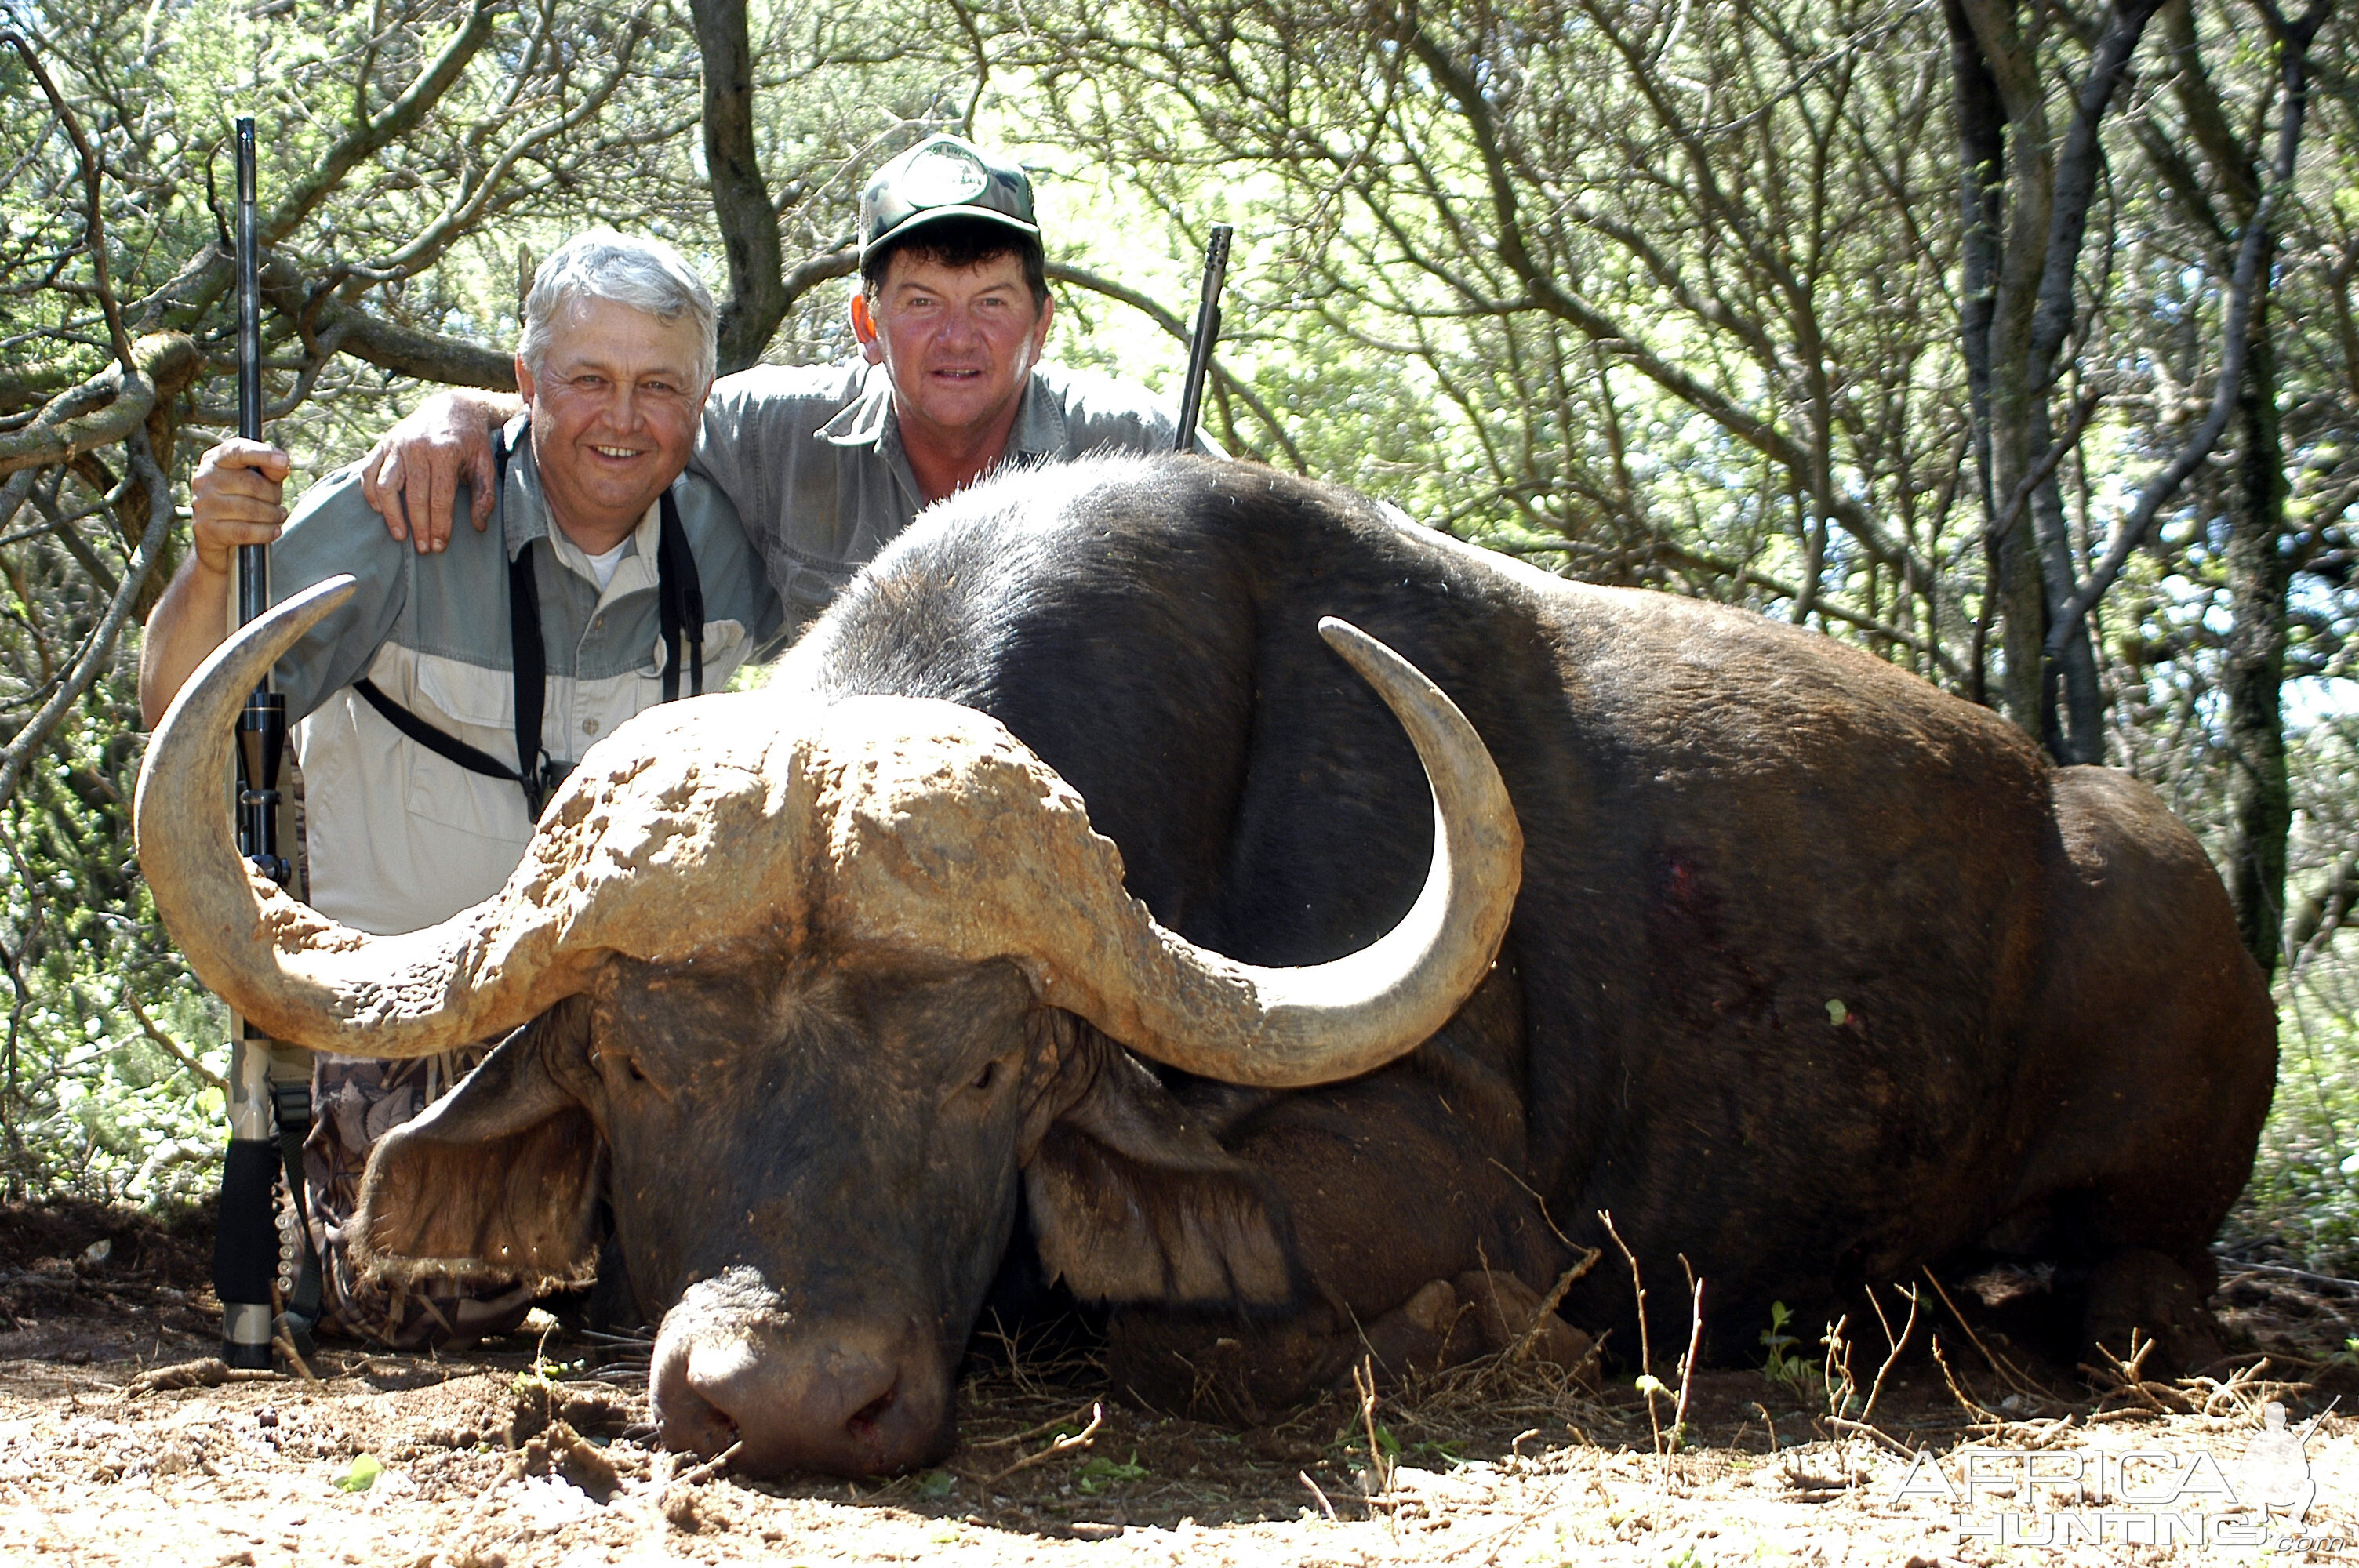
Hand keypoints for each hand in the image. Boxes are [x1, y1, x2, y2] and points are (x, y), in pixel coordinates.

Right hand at [188, 439, 289, 574]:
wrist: (220, 535)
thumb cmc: (244, 499)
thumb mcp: (260, 480)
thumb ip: (271, 470)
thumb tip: (281, 465)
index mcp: (217, 459)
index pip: (237, 451)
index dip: (262, 454)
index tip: (284, 461)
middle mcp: (205, 478)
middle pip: (252, 485)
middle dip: (274, 496)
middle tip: (278, 503)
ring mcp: (202, 503)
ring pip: (251, 510)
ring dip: (273, 516)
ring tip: (277, 516)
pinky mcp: (205, 528)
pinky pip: (245, 531)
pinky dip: (266, 532)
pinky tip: (274, 531)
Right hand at [358, 390, 505, 551]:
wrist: (452, 408)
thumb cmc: (471, 443)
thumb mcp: (485, 465)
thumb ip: (484, 495)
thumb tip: (479, 526)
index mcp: (445, 452)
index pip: (440, 497)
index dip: (439, 525)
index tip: (439, 546)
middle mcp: (417, 447)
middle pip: (413, 495)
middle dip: (418, 526)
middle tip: (423, 548)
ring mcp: (397, 444)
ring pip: (384, 484)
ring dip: (391, 514)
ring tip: (400, 535)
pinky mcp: (384, 443)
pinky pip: (369, 470)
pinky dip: (370, 492)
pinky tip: (379, 510)